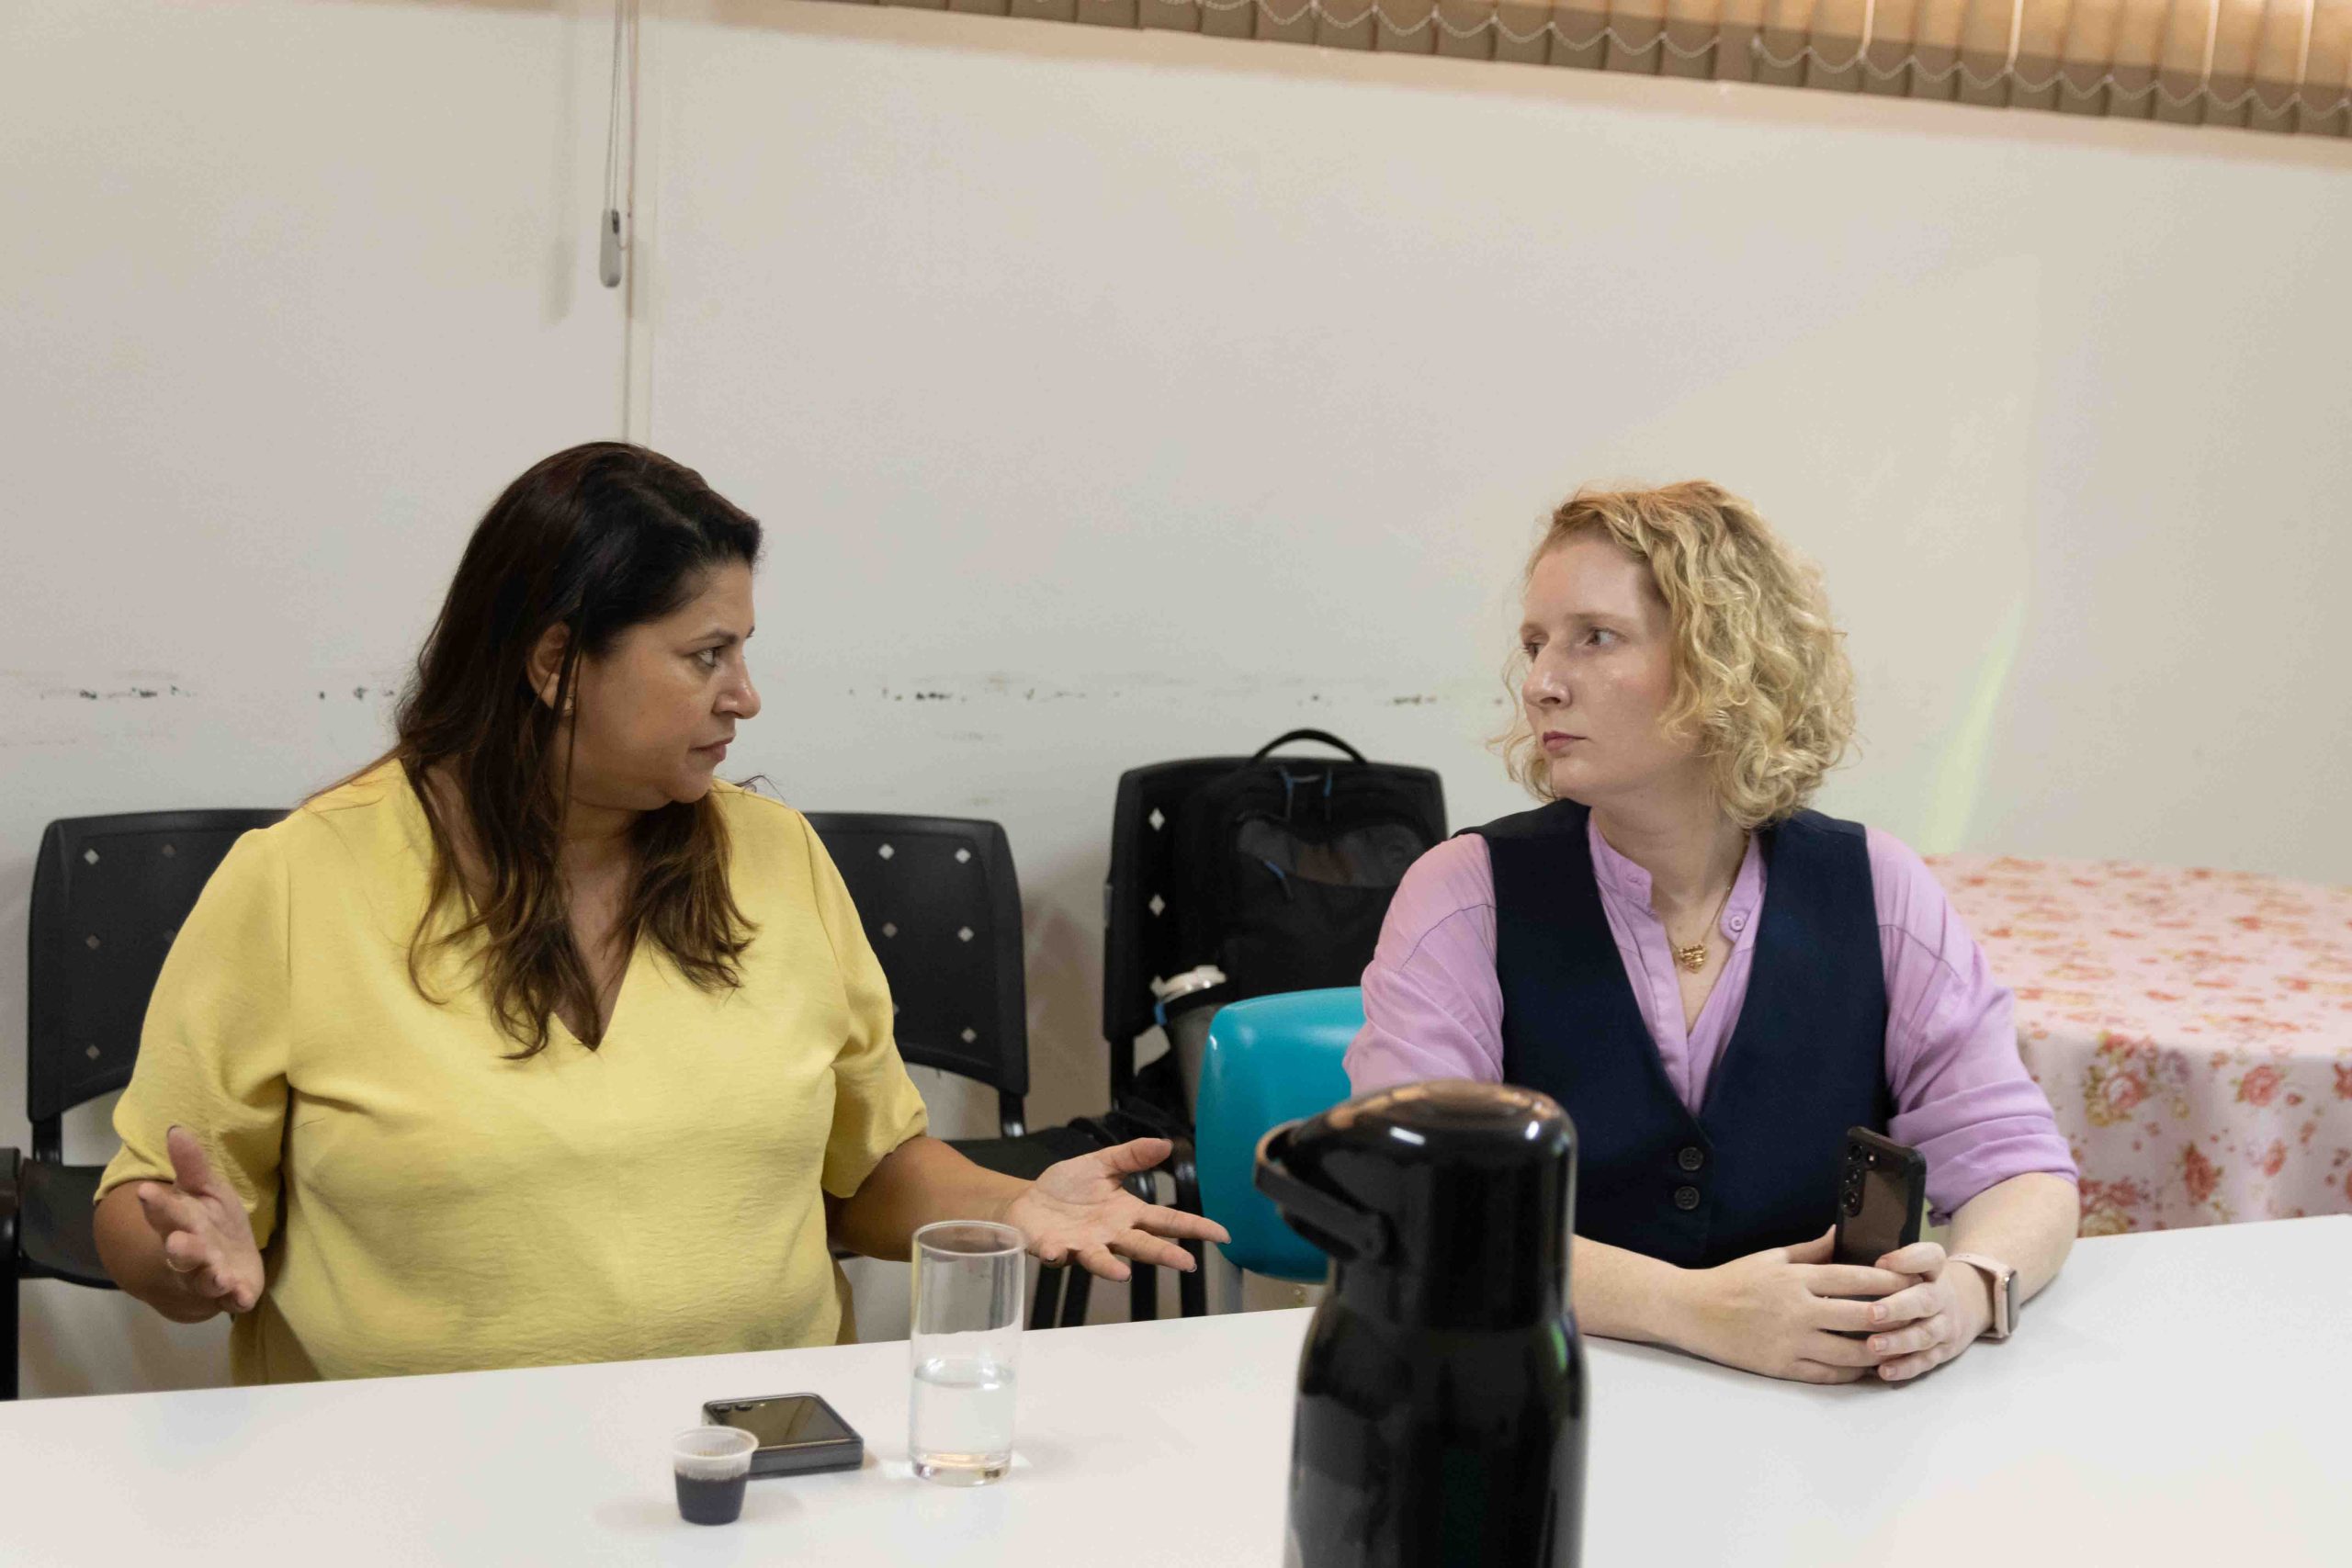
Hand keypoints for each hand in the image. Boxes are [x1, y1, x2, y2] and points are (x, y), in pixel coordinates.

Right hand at [133, 1126, 263, 1314]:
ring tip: (217, 1274)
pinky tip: (240, 1295)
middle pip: (181, 1252)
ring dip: (209, 1277)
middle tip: (175, 1241)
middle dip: (180, 1248)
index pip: (166, 1214)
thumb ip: (192, 1166)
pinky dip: (235, 1297)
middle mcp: (192, 1254)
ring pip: (204, 1279)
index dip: (157, 1205)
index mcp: (182, 1224)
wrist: (225, 1268)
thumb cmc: (213, 1225)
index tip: (147, 1191)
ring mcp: (210, 1276)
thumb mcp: (206, 1192)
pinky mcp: (232, 1293)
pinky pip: (232, 1299)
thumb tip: (175, 1129)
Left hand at [1002, 1138, 1230, 1282]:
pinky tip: (1059, 1252)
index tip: (1221, 1235)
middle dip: (1164, 1255)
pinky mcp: (1055, 1248)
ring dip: (1110, 1267)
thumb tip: (1166, 1144)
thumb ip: (1132, 1156)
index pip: (1167, 1222)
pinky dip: (1059, 1255)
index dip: (1195, 1227)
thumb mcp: (1102, 1164)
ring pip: (1101, 1259)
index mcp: (1126, 1214)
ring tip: (1122, 1274)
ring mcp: (1083, 1245)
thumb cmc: (1067, 1188)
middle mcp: (1110, 1235)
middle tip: (1186, 1263)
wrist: (1028, 1201)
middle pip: (1142, 1246)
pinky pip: (1058, 1255)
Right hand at [1670, 1227, 1918, 1384]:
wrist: (1692, 1311)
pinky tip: (1866, 1369)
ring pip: (1850, 1352)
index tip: (1911, 1281)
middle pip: (1861, 1316)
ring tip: (1899, 1347)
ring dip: (1879, 1351)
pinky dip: (1851, 1374)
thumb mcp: (1771, 1257)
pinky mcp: (1782, 1366)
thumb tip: (1841, 1232)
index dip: (1889, 1280)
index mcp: (1796, 1278)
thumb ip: (1811, 1249)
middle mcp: (1798, 1310)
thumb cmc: (1731, 1281)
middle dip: (1894, 1317)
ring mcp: (1791, 1341)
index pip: (1854, 1278)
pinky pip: (1827, 1374)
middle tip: (1917, 1317)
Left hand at [1859, 1240, 1993, 1382]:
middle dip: (1899, 1307)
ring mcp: (1945, 1325)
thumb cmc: (1918, 1282)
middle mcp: (1941, 1296)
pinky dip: (1906, 1367)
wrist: (1964, 1306)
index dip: (1909, 1259)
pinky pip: (1926, 1361)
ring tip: (1873, 1345)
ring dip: (1899, 1341)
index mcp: (1933, 1270)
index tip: (1881, 1261)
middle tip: (1872, 1312)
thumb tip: (1834, 1234)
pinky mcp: (1943, 1351)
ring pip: (1925, 1334)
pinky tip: (1884, 1371)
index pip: (1930, 1257)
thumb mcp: (1911, 1263)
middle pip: (1925, 1300)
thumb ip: (1880, 1255)